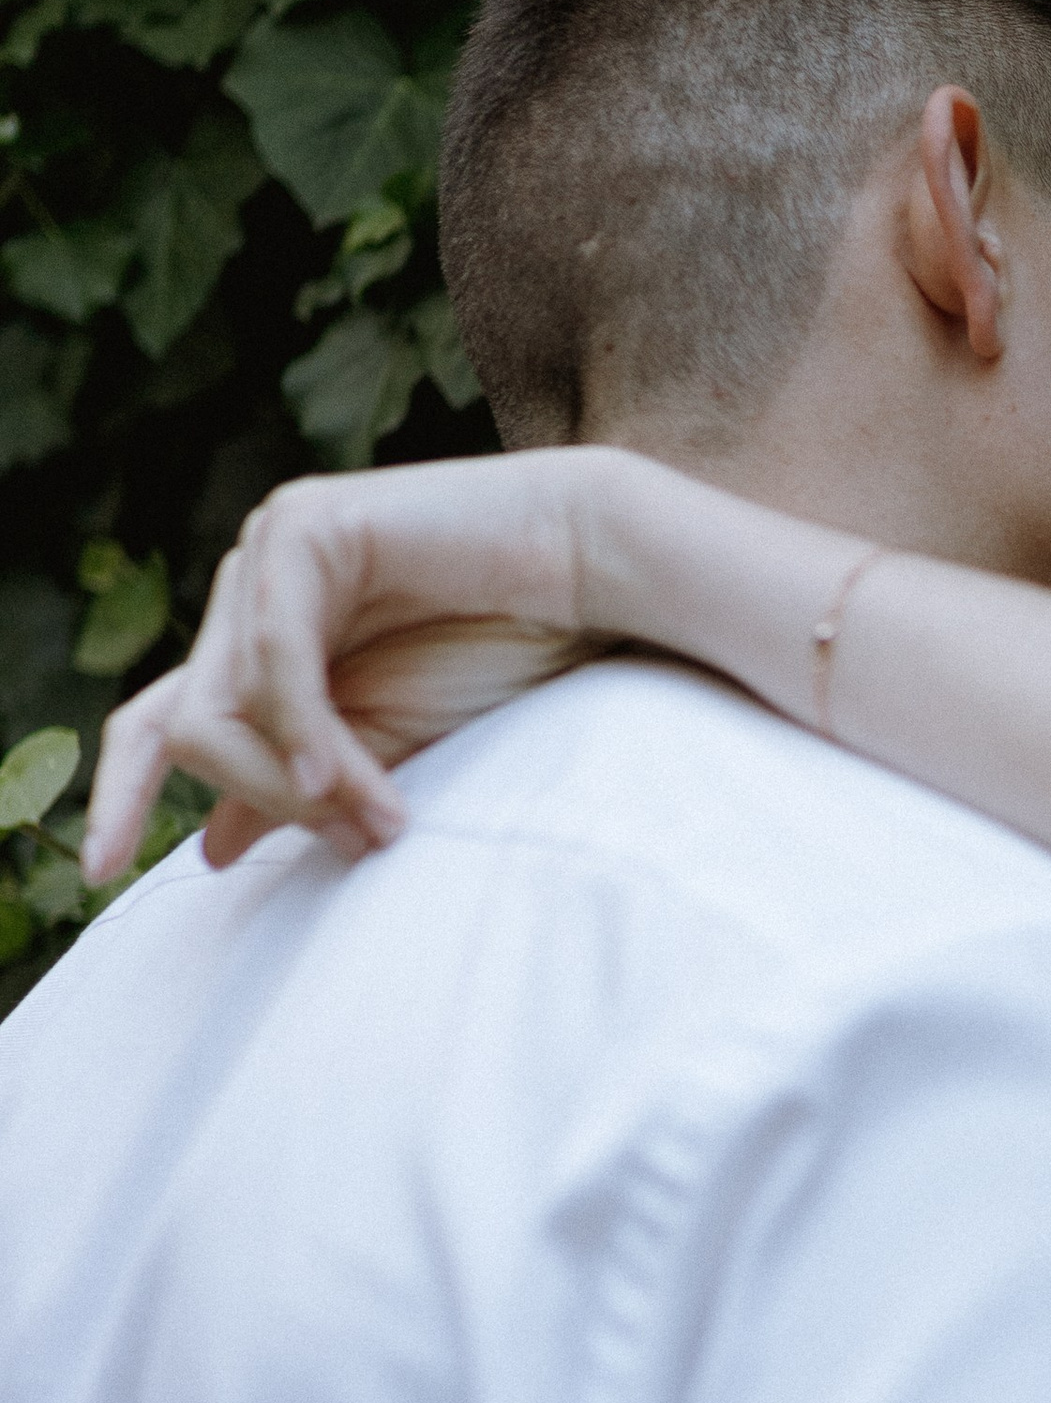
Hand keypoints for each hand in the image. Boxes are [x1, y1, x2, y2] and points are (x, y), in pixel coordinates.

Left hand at [81, 451, 613, 885]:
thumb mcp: (385, 746)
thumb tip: (206, 849)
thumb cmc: (509, 652)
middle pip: (191, 728)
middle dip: (269, 800)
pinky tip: (346, 782)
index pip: (155, 718)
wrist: (595, 578)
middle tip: (361, 840)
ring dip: (300, 781)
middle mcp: (251, 588)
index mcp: (261, 637)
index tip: (102, 873)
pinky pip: (277, 661)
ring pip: (222, 706)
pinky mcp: (308, 528)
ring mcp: (271, 550)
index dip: (118, 792)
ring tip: (382, 820)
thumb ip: (300, 786)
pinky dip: (307, 734)